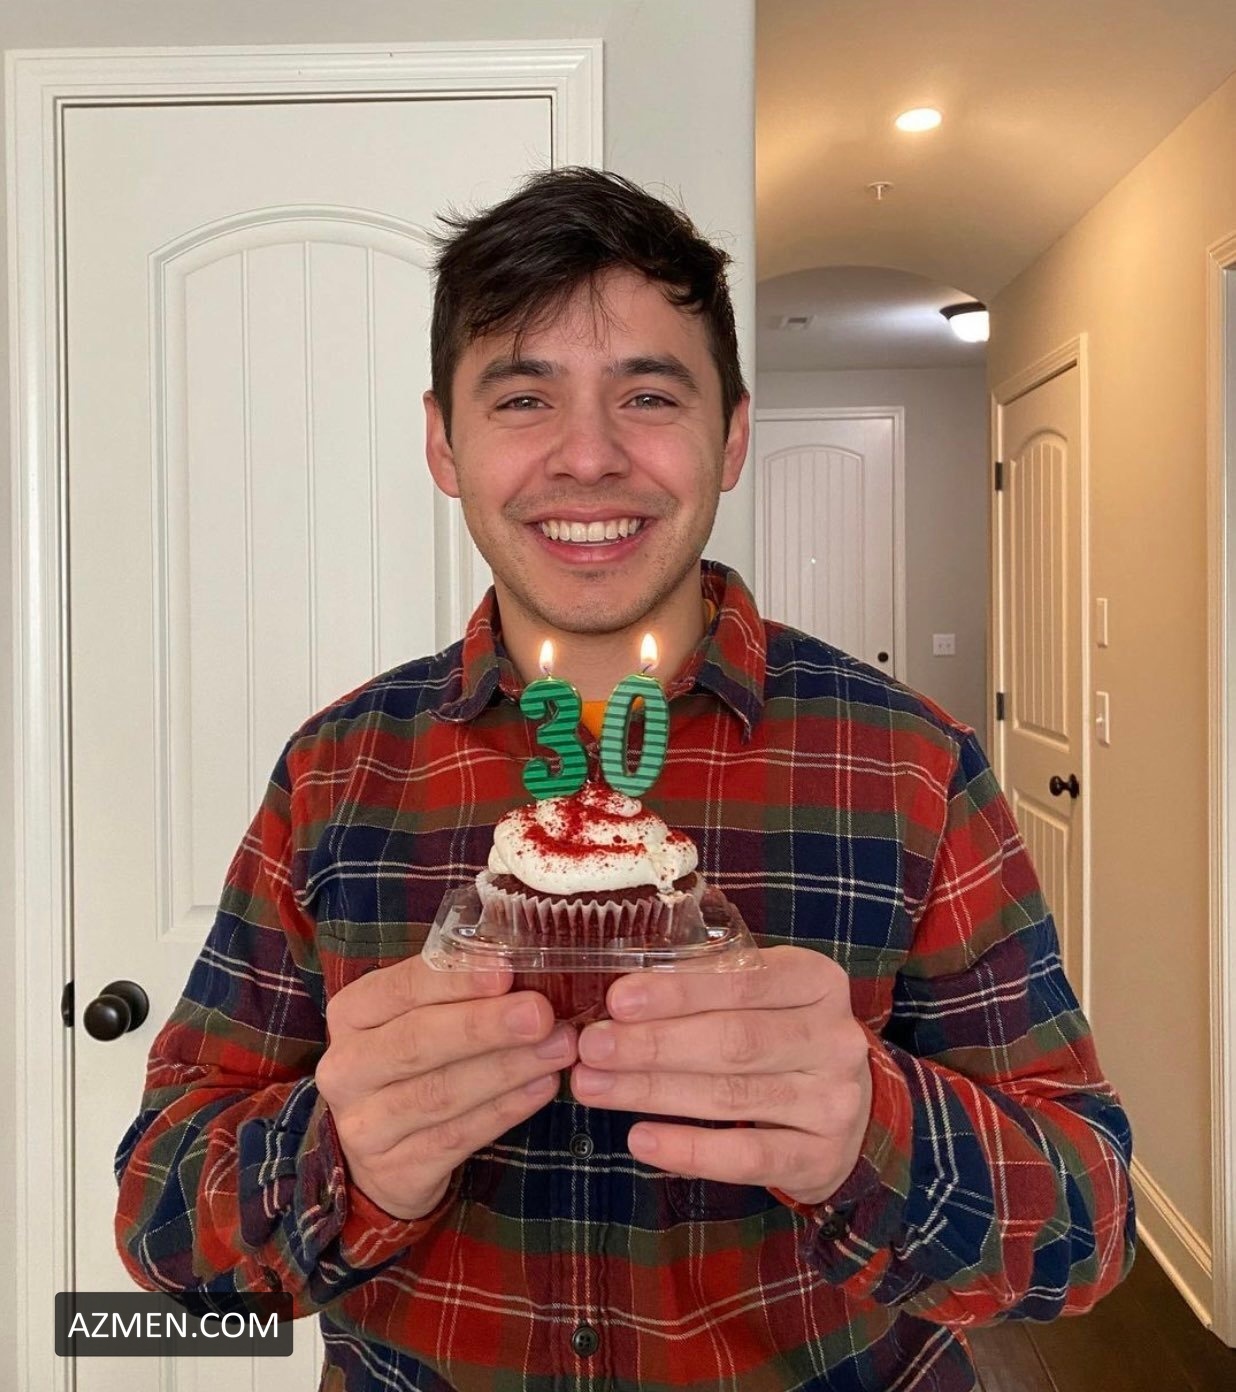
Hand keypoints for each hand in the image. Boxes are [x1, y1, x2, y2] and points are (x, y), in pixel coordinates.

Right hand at [316, 959, 577, 1220]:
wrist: (382, 1154)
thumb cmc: (413, 1062)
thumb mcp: (419, 1017)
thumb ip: (457, 992)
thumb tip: (524, 964)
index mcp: (353, 1013)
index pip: (401, 988)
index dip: (455, 980)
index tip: (507, 970)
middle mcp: (347, 1068)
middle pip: (417, 1042)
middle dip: (484, 1026)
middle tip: (541, 1014)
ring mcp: (365, 1124)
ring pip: (440, 1093)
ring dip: (507, 1069)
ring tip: (558, 1048)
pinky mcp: (395, 1170)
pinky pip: (456, 1138)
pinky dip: (505, 1110)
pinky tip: (543, 1087)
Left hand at [570, 946, 871, 1205]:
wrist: (850, 1106)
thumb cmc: (780, 1032)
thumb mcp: (761, 994)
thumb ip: (706, 985)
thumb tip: (619, 994)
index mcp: (817, 981)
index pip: (744, 981)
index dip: (679, 991)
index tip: (618, 999)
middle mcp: (834, 1039)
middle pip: (734, 1040)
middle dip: (654, 1044)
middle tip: (592, 1046)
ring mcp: (834, 1102)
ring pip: (733, 1097)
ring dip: (654, 1091)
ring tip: (593, 1086)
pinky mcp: (821, 1157)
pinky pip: (747, 1157)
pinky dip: (690, 1150)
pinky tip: (640, 1139)